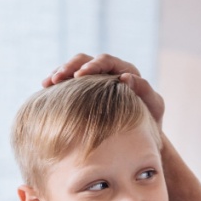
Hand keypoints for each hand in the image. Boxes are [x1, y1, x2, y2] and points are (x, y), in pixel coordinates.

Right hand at [43, 53, 164, 125]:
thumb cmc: (150, 124)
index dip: (93, 65)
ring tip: (48, 82)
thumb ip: (146, 91)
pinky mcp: (84, 91)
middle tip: (59, 78)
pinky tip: (46, 89)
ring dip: (60, 72)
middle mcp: (109, 72)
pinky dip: (57, 82)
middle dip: (71, 66)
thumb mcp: (154, 108)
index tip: (80, 76)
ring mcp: (95, 81)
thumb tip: (126, 77)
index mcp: (126, 71)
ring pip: (74, 68)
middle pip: (86, 60)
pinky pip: (69, 81)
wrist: (141, 140)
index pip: (106, 61)